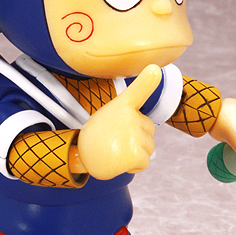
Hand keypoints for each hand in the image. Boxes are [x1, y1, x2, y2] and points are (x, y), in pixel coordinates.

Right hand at [77, 65, 161, 180]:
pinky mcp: (134, 154)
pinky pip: (145, 161)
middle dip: (137, 138)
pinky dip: (134, 165)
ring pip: (148, 148)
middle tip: (116, 138)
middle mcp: (129, 118)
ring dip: (135, 152)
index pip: (138, 90)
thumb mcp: (111, 114)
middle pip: (149, 131)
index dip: (147, 80)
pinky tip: (118, 160)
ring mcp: (133, 136)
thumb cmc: (97, 136)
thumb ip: (131, 112)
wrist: (81, 158)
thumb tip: (144, 99)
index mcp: (122, 106)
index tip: (154, 69)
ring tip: (116, 149)